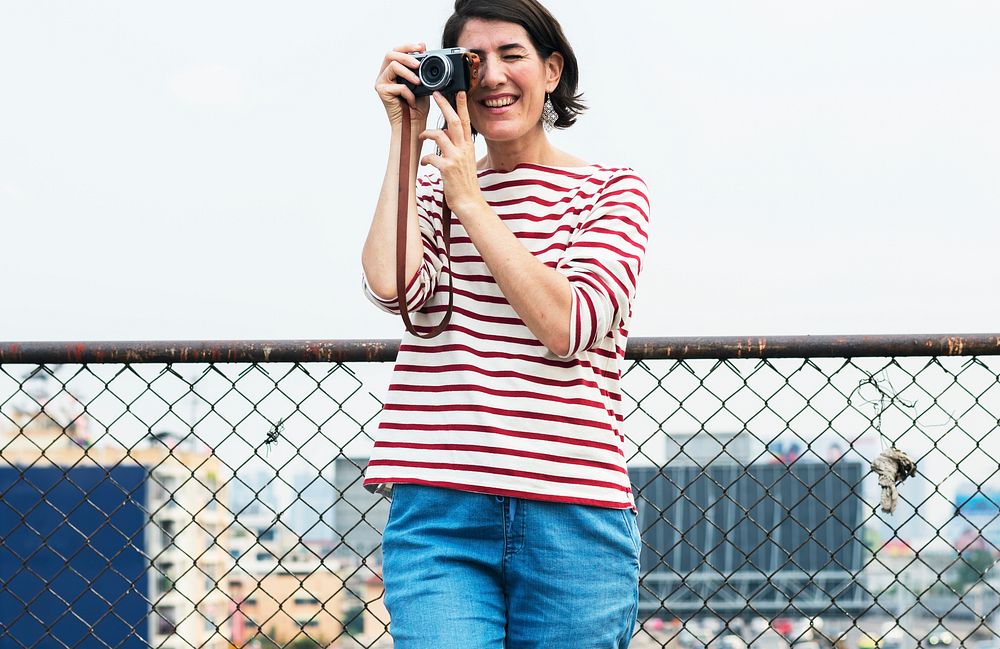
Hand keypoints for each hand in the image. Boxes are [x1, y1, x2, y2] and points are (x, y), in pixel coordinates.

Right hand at [374, 43, 430, 127]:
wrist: (414, 125)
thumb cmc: (418, 106)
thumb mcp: (422, 81)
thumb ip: (421, 64)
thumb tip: (423, 44)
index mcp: (392, 71)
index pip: (396, 51)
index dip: (407, 46)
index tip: (421, 47)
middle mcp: (384, 75)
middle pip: (390, 54)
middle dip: (406, 55)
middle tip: (419, 63)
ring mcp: (381, 83)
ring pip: (392, 65)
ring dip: (408, 72)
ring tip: (419, 82)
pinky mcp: (381, 92)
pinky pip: (397, 85)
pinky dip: (408, 92)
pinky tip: (412, 101)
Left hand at [419, 91, 484, 216]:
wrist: (469, 202)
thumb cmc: (464, 183)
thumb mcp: (465, 161)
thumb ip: (457, 146)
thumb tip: (445, 134)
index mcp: (468, 146)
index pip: (465, 121)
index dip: (461, 105)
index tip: (458, 91)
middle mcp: (464, 149)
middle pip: (453, 121)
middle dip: (444, 105)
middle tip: (435, 94)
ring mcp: (456, 158)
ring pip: (439, 135)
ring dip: (426, 133)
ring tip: (421, 136)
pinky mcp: (447, 168)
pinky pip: (431, 155)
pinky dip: (424, 157)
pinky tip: (423, 163)